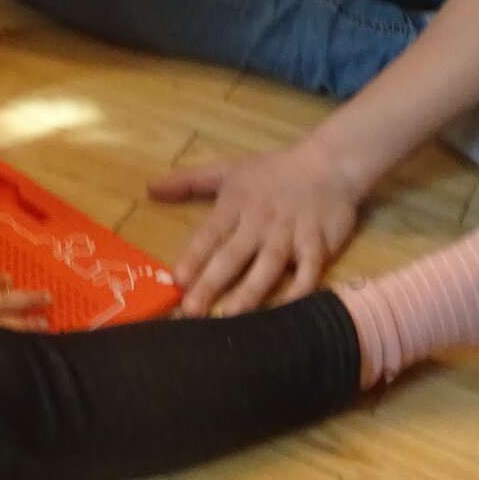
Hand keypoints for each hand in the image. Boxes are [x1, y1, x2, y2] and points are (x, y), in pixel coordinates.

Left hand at [151, 139, 359, 316]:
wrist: (330, 163)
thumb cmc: (274, 170)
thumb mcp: (228, 169)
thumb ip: (188, 182)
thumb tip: (149, 189)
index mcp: (236, 203)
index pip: (210, 232)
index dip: (194, 255)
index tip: (177, 279)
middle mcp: (260, 220)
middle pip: (234, 253)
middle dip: (213, 281)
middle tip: (192, 310)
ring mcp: (290, 232)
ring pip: (269, 264)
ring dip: (251, 290)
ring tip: (233, 316)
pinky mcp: (318, 243)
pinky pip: (310, 271)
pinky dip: (300, 290)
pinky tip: (286, 311)